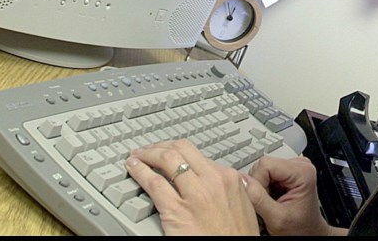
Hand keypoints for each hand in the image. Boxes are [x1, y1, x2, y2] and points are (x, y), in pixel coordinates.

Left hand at [126, 140, 258, 235]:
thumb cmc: (238, 238)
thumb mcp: (244, 207)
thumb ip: (235, 190)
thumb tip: (232, 181)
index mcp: (228, 179)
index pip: (198, 155)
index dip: (179, 152)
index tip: (171, 154)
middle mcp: (212, 181)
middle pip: (181, 149)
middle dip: (161, 146)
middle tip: (150, 149)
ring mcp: (194, 194)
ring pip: (167, 159)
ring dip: (148, 153)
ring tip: (138, 155)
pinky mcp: (177, 210)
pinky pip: (154, 182)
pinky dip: (140, 171)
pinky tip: (133, 168)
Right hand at [246, 156, 344, 235]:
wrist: (307, 232)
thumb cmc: (299, 228)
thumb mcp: (277, 218)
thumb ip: (259, 199)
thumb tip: (242, 181)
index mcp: (302, 172)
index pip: (265, 164)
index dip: (257, 183)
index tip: (262, 201)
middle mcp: (299, 164)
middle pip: (263, 165)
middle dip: (259, 186)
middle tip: (269, 204)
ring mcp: (293, 166)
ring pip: (261, 169)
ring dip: (261, 188)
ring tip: (271, 203)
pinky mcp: (286, 171)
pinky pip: (265, 173)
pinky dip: (264, 188)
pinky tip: (272, 198)